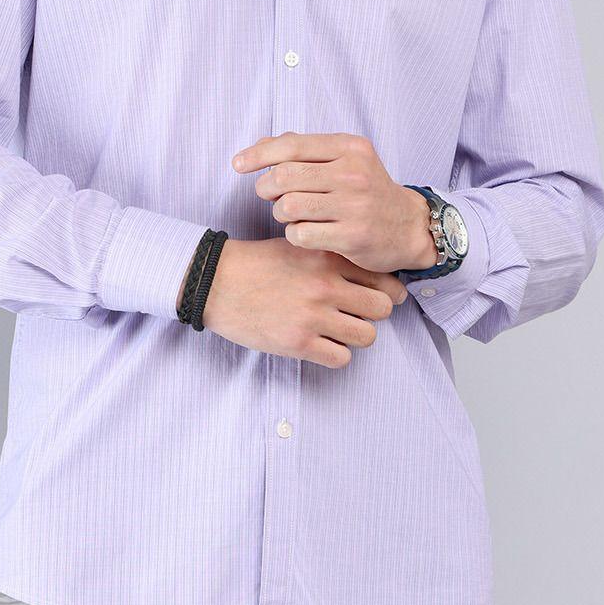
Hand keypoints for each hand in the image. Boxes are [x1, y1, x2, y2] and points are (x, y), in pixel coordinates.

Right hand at [200, 237, 408, 369]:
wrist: (217, 282)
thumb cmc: (257, 263)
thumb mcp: (299, 246)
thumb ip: (333, 258)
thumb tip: (369, 274)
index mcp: (328, 258)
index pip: (384, 279)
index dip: (387, 290)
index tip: (378, 296)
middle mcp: (325, 286)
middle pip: (382, 309)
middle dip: (374, 314)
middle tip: (358, 314)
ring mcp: (312, 316)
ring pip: (367, 336)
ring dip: (355, 336)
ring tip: (338, 330)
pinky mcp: (298, 343)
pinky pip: (341, 359)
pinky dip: (335, 354)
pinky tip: (321, 344)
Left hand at [231, 131, 438, 272]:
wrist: (408, 226)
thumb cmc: (367, 190)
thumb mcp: (344, 160)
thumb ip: (304, 150)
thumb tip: (261, 145)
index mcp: (350, 147)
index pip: (292, 146)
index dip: (258, 155)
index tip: (238, 164)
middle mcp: (353, 173)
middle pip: (284, 177)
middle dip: (266, 188)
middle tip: (270, 196)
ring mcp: (354, 206)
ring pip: (288, 207)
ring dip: (280, 213)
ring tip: (291, 214)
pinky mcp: (352, 237)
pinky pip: (299, 234)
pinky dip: (294, 234)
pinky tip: (305, 232)